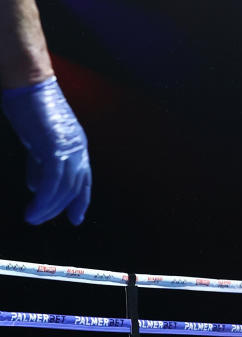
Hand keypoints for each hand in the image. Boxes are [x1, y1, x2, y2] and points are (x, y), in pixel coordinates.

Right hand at [2, 77, 90, 224]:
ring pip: (63, 188)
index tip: (75, 218)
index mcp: (77, 145)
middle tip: (40, 219)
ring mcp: (69, 148)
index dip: (80, 200)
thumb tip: (36, 186)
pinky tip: (34, 208)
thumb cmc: (28, 104)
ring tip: (33, 218)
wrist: (26, 81)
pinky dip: (44, 199)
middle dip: (59, 207)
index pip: (83, 179)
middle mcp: (79, 149)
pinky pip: (53, 182)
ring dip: (48, 207)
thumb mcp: (37, 139)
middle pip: (74, 187)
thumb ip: (39, 162)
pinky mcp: (55, 147)